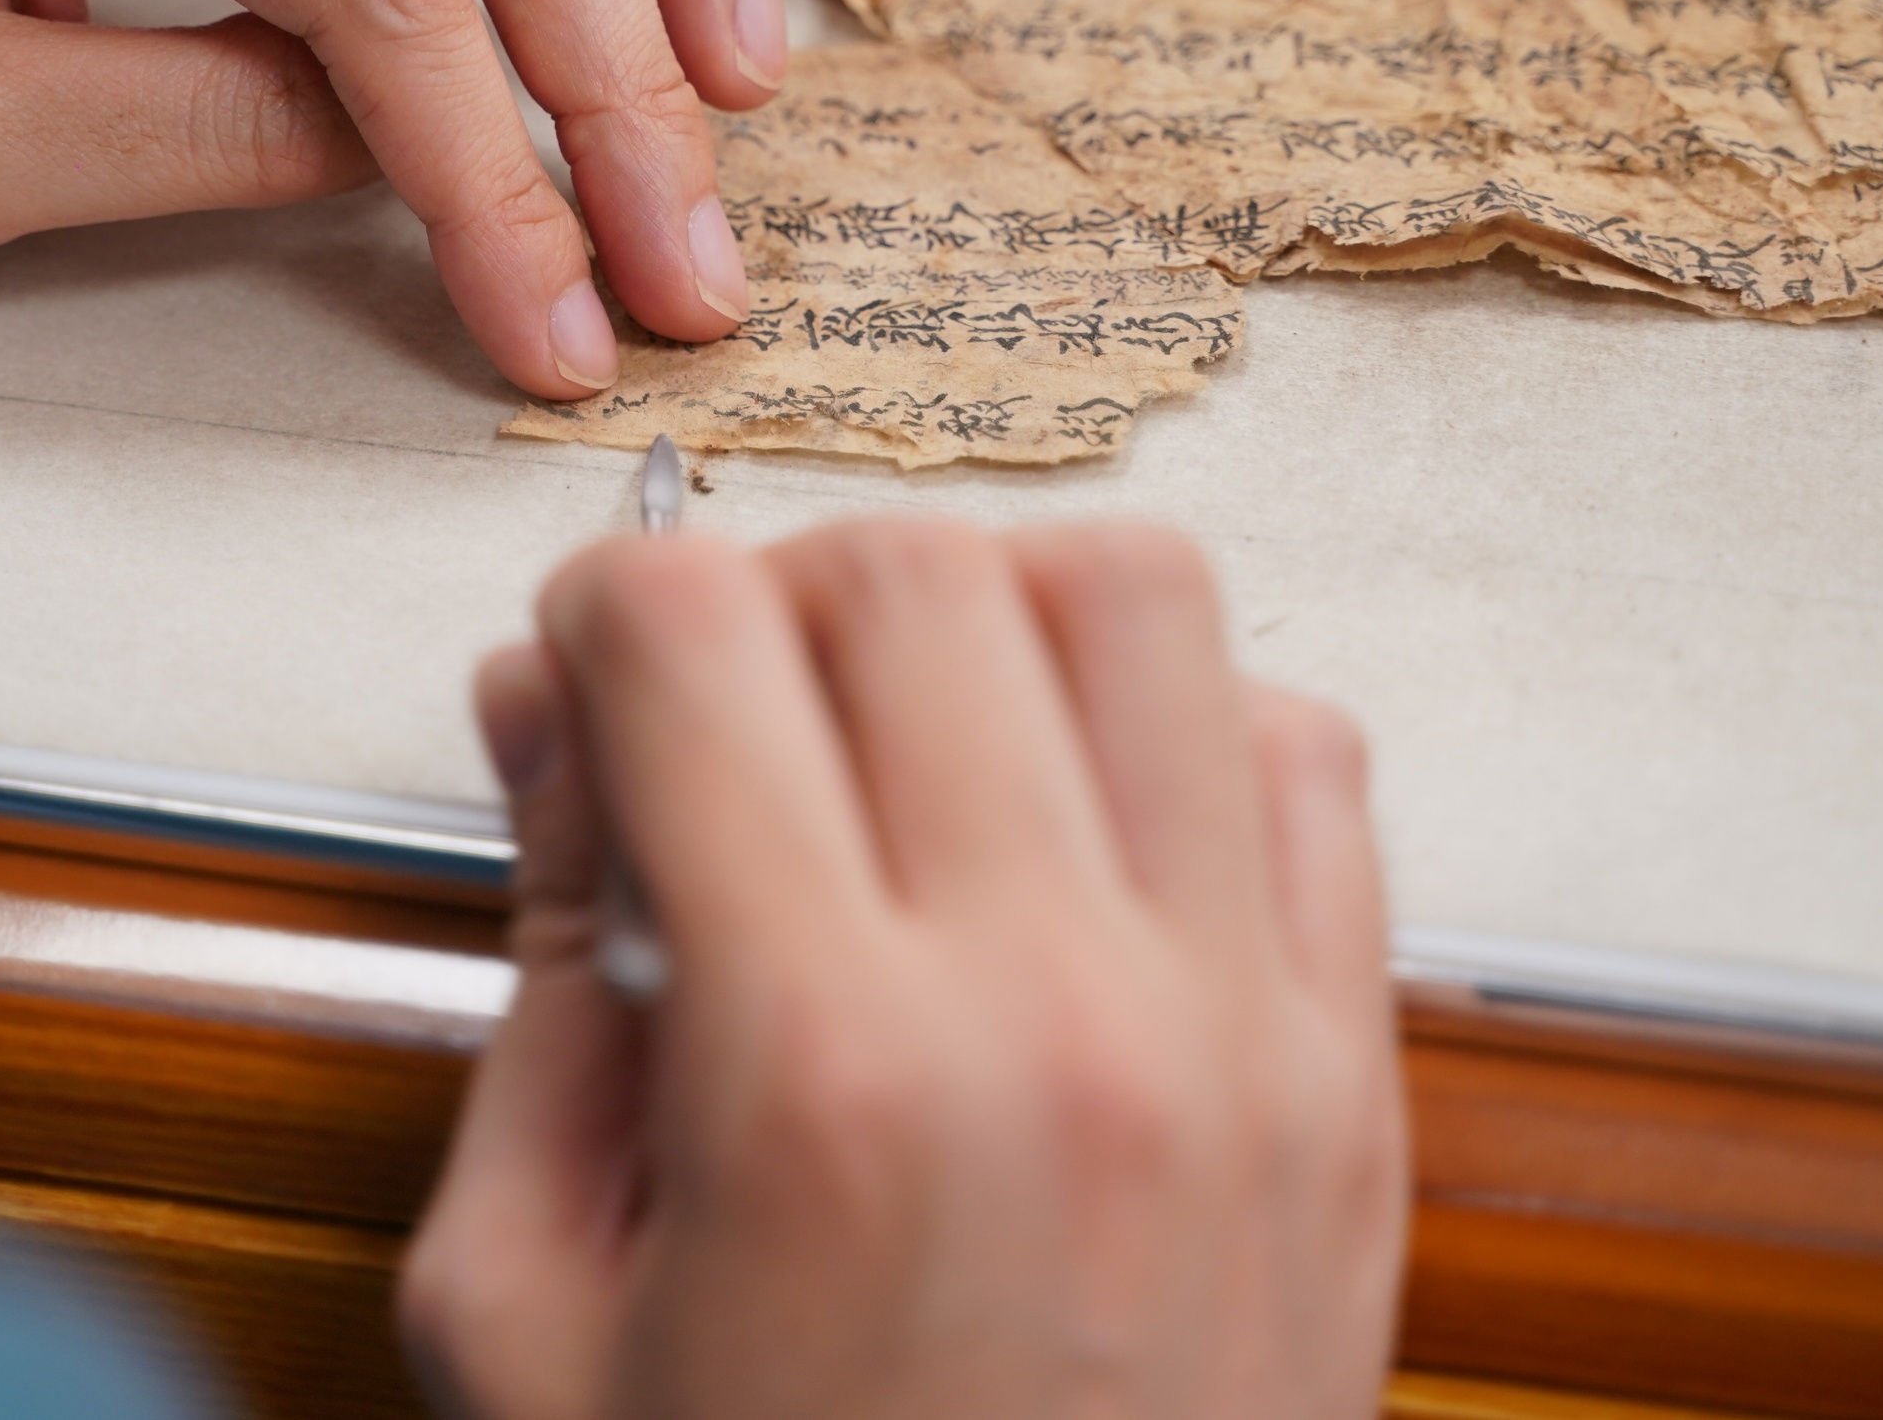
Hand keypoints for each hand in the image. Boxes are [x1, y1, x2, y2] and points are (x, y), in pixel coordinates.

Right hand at [411, 520, 1406, 1419]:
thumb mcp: (528, 1312)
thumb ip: (539, 979)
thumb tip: (557, 718)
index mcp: (819, 1078)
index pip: (694, 634)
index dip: (601, 612)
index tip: (591, 681)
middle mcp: (1059, 1014)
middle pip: (916, 570)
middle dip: (778, 599)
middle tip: (732, 727)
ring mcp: (1241, 1033)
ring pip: (1146, 596)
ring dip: (999, 616)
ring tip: (916, 743)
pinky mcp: (1353, 1077)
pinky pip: (1311, 754)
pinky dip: (1185, 725)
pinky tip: (1080, 831)